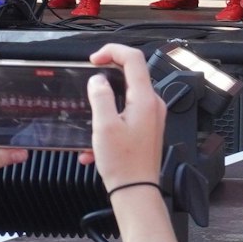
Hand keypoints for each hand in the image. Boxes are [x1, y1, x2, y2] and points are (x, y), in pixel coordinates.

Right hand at [85, 44, 165, 190]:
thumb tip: (99, 79)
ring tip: (90, 122)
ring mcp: (152, 116)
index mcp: (145, 99)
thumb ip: (100, 96)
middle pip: (131, 74)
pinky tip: (95, 145)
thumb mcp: (103, 126)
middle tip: (89, 82)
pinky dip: (108, 121)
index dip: (113, 51)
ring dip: (104, 105)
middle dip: (107, 77)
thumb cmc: (123, 163)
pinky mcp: (147, 127)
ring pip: (126, 96)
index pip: (134, 58)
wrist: (136, 190)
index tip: (94, 58)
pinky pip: (126, 114)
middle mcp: (153, 104)